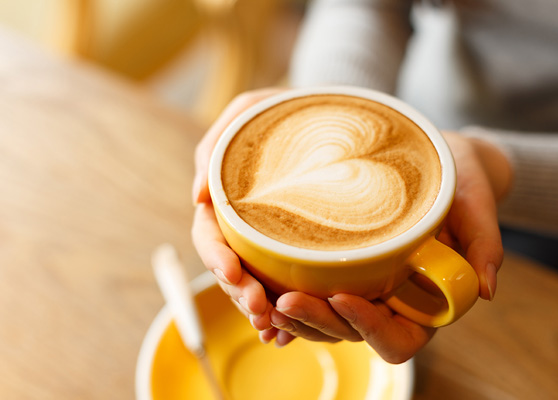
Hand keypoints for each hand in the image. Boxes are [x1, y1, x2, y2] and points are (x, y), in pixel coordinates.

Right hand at [192, 88, 290, 343]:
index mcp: (228, 200)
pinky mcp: (296, 251)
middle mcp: (245, 226)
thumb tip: (196, 196)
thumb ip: (217, 145)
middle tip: (262, 310)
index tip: (232, 272)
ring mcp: (269, 242)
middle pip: (231, 269)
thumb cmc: (287, 110)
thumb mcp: (250, 111)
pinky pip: (285, 286)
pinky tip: (289, 333)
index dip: (216, 258)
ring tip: (276, 329)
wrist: (334, 120)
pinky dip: (284, 313)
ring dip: (260, 310)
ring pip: (255, 285)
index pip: (210, 235)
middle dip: (240, 293)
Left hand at [269, 132, 511, 362]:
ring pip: (325, 322)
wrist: (438, 163)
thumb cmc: (459, 181)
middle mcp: (391, 302)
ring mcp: (364, 289)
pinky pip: (312, 295)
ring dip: (295, 319)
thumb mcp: (477, 202)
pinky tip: (263, 292)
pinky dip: (286, 300)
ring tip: (265, 300)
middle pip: (351, 334)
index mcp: (426, 301)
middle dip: (317, 323)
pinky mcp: (342, 269)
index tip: (342, 297)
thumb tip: (487, 289)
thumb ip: (484, 244)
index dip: (369, 326)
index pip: (398, 338)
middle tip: (284, 301)